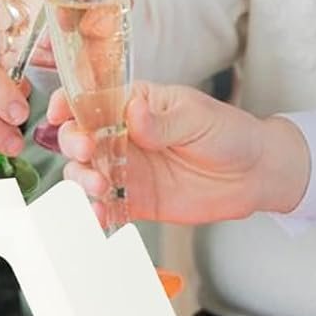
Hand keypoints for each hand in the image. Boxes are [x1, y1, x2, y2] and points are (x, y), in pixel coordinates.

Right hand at [48, 82, 311, 224]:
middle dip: (74, 144)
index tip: (60, 113)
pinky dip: (96, 212)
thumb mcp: (196, 118)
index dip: (69, 103)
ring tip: (100, 186)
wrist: (256, 175)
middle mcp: (121, 135)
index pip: (91, 99)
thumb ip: (161, 121)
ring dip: (82, 179)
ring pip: (84, 173)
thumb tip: (133, 110)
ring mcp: (125, 169)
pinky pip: (106, 206)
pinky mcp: (135, 201)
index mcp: (133, 103)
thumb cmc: (229, 133)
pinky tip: (99, 215)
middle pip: (79, 137)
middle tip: (88, 152)